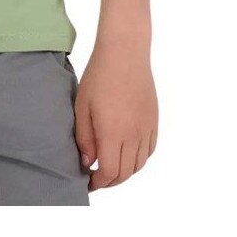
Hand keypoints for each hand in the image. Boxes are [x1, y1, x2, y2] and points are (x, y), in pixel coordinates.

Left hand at [73, 42, 157, 191]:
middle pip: (125, 173)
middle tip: (97, 178)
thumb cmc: (99, 76)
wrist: (125, 53)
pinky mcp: (154, 120)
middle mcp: (134, 135)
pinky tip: (128, 154)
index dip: (98, 183)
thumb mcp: (82, 106)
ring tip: (111, 168)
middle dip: (110, 181)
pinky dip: (139, 159)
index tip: (88, 182)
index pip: (109, 172)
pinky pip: (150, 150)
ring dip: (125, 172)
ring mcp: (147, 128)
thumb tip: (88, 163)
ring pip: (139, 165)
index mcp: (113, 133)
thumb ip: (85, 138)